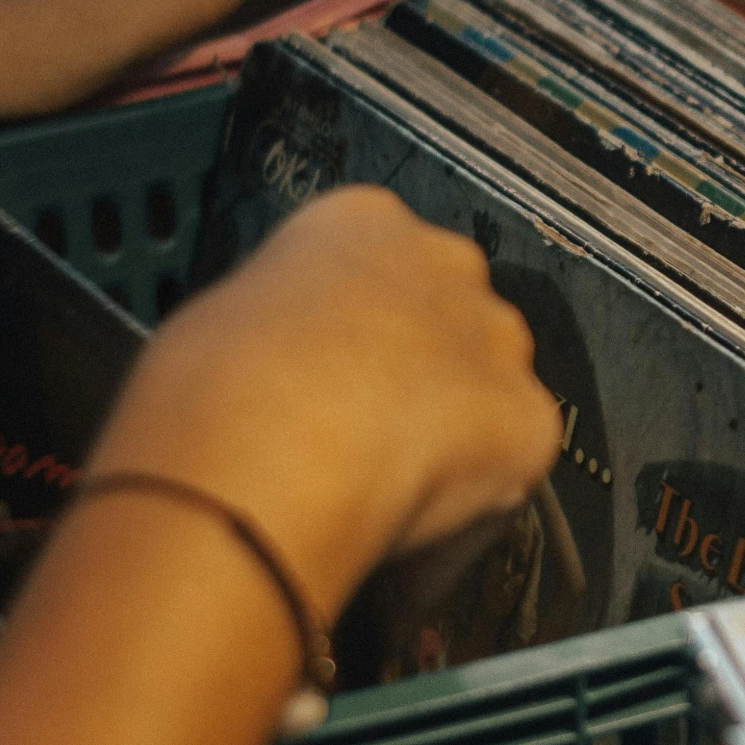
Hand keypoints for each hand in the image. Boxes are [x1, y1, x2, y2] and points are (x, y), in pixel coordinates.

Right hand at [83, 186, 562, 619]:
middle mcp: (446, 263)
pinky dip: (474, 497)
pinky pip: (510, 462)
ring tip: (389, 484)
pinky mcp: (531, 419)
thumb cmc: (214, 385)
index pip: (379, 258)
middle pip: (450, 314)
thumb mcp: (221, 322)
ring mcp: (498, 340)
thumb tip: (280, 369)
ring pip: (490, 384)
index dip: (355, 323)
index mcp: (362, 222)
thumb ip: (280, 327)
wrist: (266, 451)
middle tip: (367, 430)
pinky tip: (414, 523)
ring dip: (455, 427)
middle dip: (421, 367)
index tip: (332, 367)